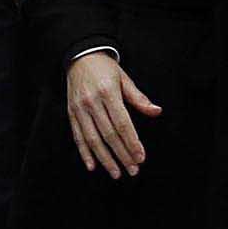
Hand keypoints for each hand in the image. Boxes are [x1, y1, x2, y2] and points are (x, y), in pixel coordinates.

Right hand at [65, 50, 161, 177]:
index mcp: (107, 92)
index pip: (122, 123)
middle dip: (122, 155)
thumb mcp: (124, 79)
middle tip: (133, 170)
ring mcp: (79, 109)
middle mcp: (92, 102)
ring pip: (93, 139)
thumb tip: (156, 111)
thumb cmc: (105, 68)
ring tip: (116, 173)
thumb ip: (139, 98)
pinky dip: (85, 153)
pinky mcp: (71, 113)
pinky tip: (92, 166)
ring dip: (105, 159)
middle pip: (109, 134)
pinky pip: (78, 136)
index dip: (131, 142)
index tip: (140, 157)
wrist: (80, 56)